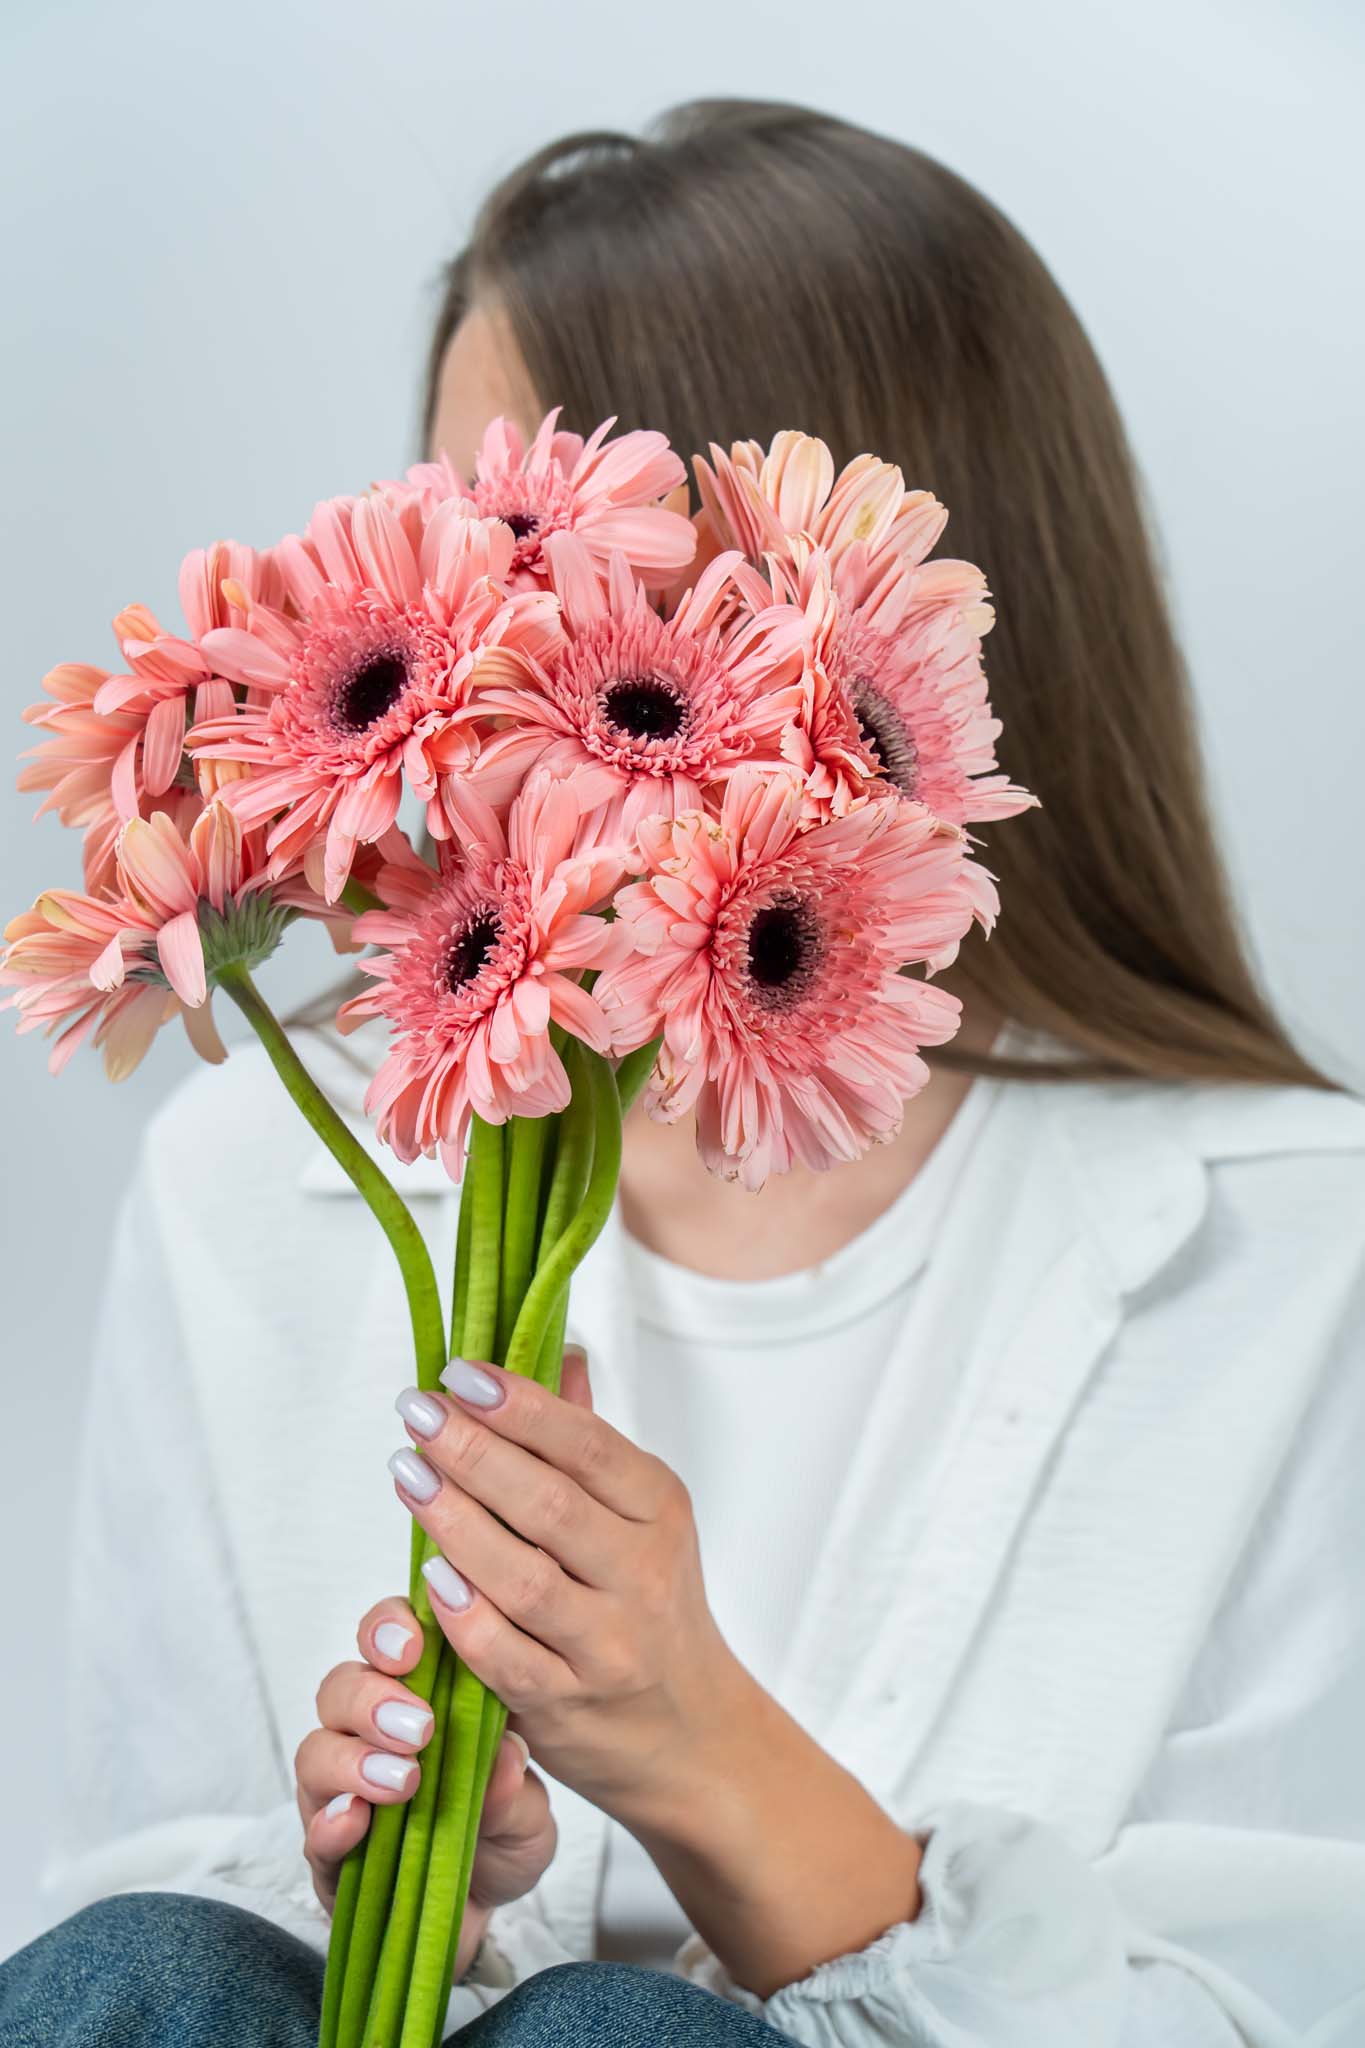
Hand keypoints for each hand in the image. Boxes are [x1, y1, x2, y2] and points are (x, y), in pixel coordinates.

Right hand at [295, 1594, 556, 1978]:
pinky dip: (327, 1824)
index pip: (389, 1638)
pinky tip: (353, 1823)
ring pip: (315, 1751)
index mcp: (420, 1697)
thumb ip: (516, 1789)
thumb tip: (506, 1757)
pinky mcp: (327, 1857)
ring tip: (401, 1781)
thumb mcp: (527, 1815)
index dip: (391, 1628)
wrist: (480, 1917)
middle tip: (417, 1727)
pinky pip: (310, 1833)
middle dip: (372, 1697)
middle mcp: (367, 1734)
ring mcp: (339, 1792)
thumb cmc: (499, 1838)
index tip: (415, 1645)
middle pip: (341, 1686)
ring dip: (353, 1759)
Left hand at [388, 1345, 746, 1830]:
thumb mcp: (642, 1516)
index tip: (460, 1372)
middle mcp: (643, 1574)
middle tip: (415, 1411)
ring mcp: (608, 1645)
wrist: (693, 1734)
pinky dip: (463, 1612)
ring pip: (522, 1577)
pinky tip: (427, 1571)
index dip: (521, 1404)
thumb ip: (589, 1439)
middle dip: (473, 1450)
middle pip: (549, 1503)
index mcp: (659, 1511)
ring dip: (454, 1520)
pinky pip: (504, 1655)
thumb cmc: (651, 1605)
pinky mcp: (568, 1704)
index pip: (587, 1445)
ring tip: (406, 1472)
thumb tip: (558, 1347)